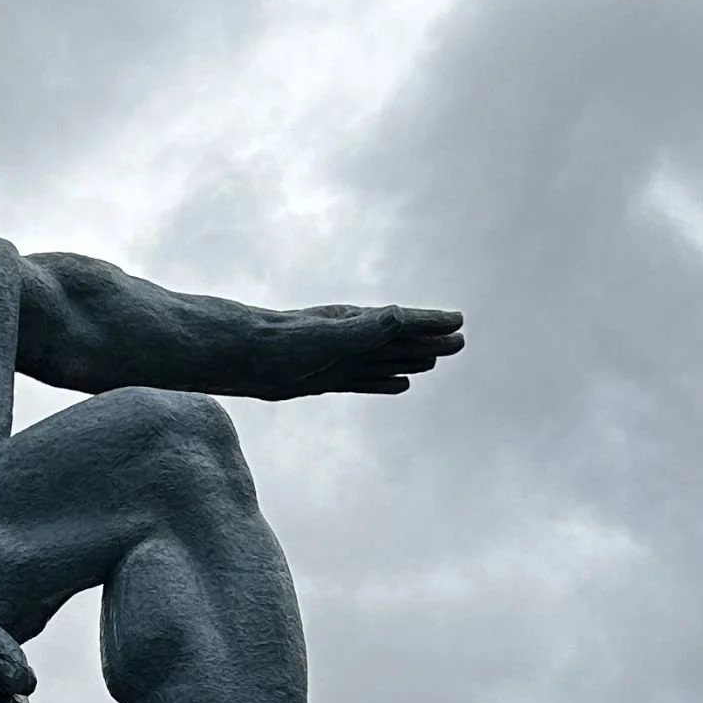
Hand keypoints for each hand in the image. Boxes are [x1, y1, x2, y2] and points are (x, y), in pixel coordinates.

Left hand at [253, 304, 465, 398]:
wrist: (242, 357)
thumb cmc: (281, 343)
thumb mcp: (328, 335)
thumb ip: (365, 328)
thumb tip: (401, 316)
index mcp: (357, 324)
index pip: (405, 323)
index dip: (432, 323)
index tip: (458, 321)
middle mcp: (352, 339)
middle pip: (401, 341)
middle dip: (431, 341)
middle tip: (459, 341)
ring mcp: (340, 359)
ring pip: (387, 360)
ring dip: (413, 359)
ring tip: (434, 359)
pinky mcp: (328, 378)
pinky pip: (367, 380)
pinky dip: (387, 382)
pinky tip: (400, 385)